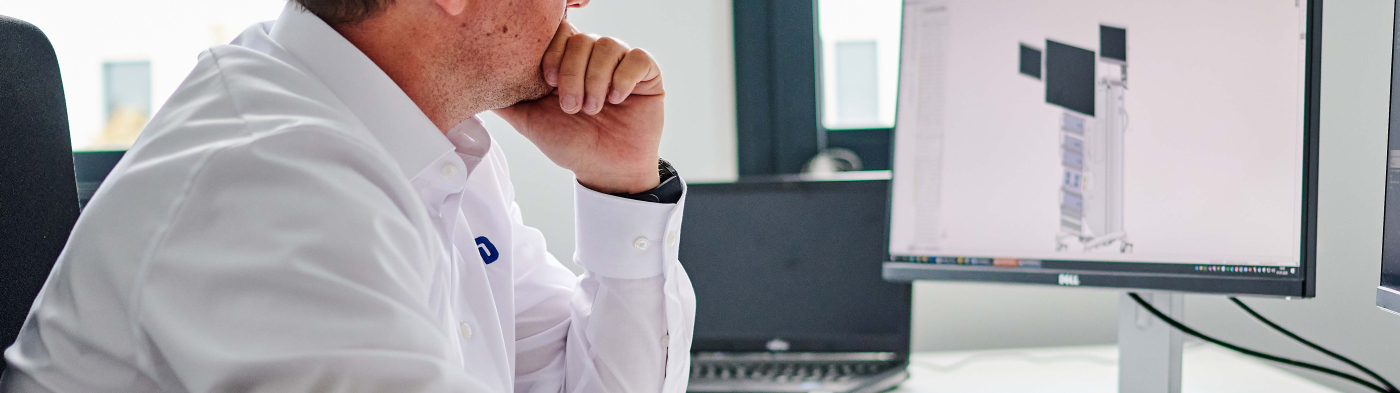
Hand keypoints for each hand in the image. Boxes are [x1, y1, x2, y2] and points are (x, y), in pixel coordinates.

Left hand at [493, 20, 664, 193]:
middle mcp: (594, 57)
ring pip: (608, 45)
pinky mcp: (647, 74)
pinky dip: (623, 79)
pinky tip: (617, 100)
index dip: (552, 52)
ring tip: (594, 109)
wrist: (605, 171)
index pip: (558, 32)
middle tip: (570, 107)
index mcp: (567, 61)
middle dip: (572, 74)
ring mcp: (621, 64)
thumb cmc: (571, 145)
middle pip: (581, 38)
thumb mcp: (529, 120)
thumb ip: (505, 99)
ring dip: (596, 81)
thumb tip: (475, 84)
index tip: (547, 82)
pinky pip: (638, 58)